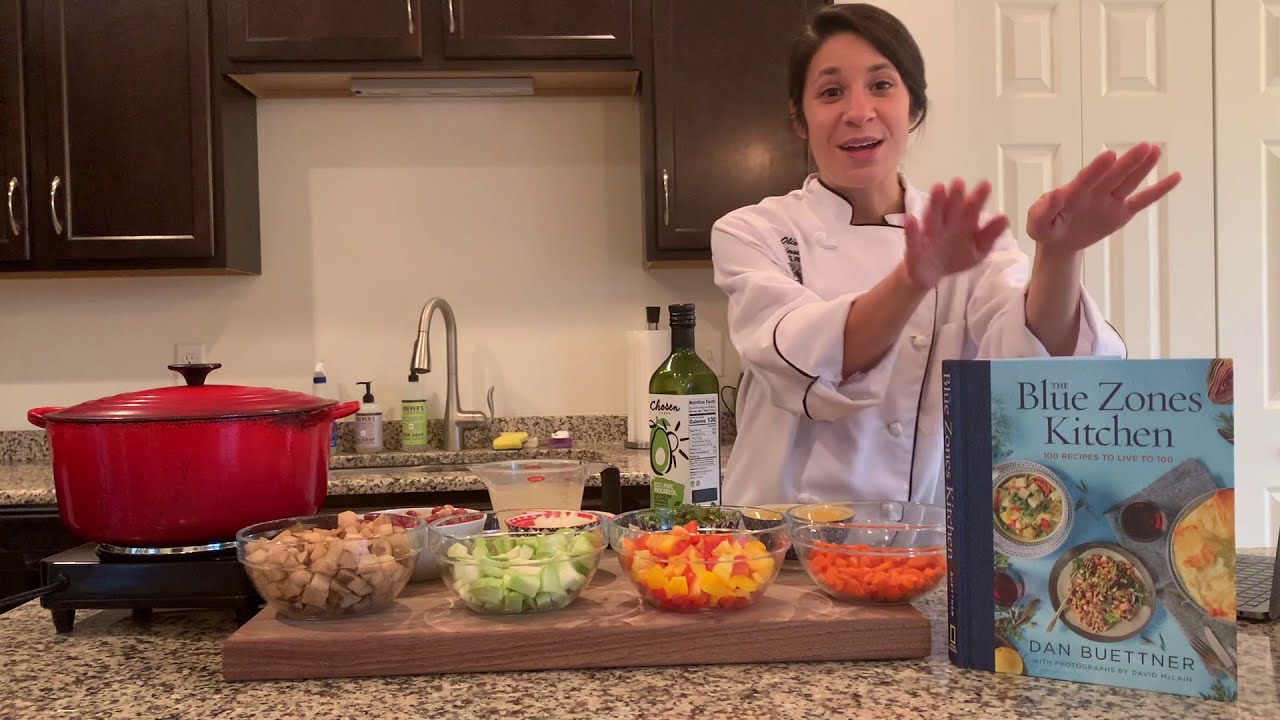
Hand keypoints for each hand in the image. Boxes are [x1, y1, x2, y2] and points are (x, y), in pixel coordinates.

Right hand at [902, 179, 1009, 289]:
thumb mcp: (976, 250)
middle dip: (955, 196)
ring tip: (938, 187)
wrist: (928, 274)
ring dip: (935, 203)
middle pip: (951, 209)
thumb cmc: (954, 257)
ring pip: (933, 217)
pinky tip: (911, 219)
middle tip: (959, 182)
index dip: (978, 198)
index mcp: (962, 225)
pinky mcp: (914, 248)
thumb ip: (989, 235)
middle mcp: (946, 225)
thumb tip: (1006, 219)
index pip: (971, 209)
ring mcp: (929, 235)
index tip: (985, 184)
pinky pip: (913, 238)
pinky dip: (912, 229)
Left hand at [1026, 143, 1181, 254]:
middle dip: (1128, 163)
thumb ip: (1043, 211)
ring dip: (1142, 168)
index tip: (1109, 155)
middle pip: (1113, 176)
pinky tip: (1175, 177)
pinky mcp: (1121, 212)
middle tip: (1144, 146)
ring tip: (1155, 150)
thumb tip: (1057, 194)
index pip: (1086, 179)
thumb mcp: (1036, 224)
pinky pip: (1142, 200)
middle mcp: (1095, 192)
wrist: (1057, 241)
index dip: (1097, 169)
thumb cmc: (1045, 227)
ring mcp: (1110, 200)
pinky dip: (1158, 190)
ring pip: (1129, 182)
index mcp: (1073, 193)